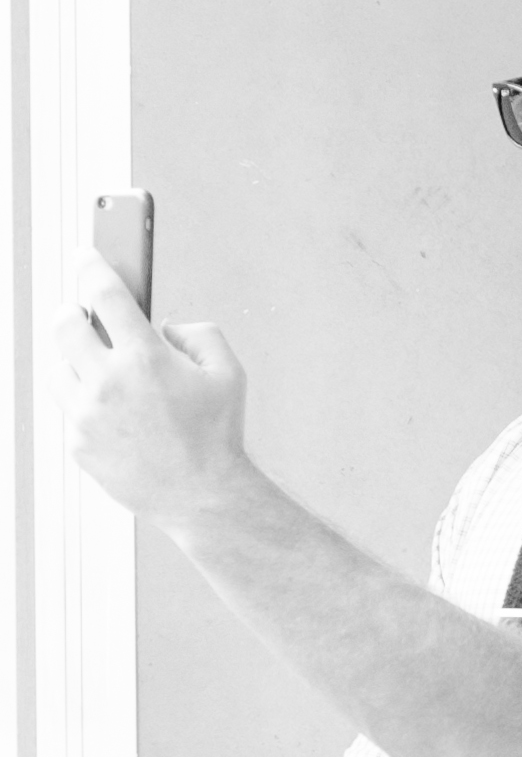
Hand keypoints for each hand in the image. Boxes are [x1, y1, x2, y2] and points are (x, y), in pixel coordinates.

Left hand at [50, 258, 250, 531]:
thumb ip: (198, 332)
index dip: (90, 265)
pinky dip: (85, 405)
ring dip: (75, 361)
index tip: (85, 256)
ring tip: (99, 370)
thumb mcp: (228, 373)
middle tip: (83, 316)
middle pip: (63, 324)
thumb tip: (164, 325)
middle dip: (72, 313)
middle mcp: (109, 383)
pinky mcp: (79, 445)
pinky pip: (69, 410)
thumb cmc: (219, 438)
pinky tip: (112, 414)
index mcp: (146, 357)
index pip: (103, 292)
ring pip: (58, 367)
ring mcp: (89, 417)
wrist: (206, 500)